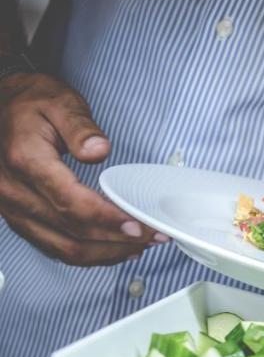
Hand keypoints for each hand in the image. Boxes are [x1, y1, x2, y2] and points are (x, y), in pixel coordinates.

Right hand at [0, 72, 164, 264]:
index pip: (70, 202)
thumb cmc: (32, 102)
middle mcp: (13, 190)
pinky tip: (112, 250)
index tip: (139, 225)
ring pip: (62, 247)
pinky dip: (86, 254)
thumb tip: (98, 150)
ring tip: (140, 246)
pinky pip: (53, 246)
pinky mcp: (18, 216)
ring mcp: (12, 208)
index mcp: (25, 160)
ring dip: (105, 253)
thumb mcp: (60, 102)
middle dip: (118, 238)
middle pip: (71, 230)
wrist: (2, 107)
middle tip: (154, 236)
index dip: (107, 219)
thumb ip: (80, 126)